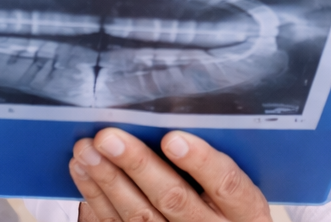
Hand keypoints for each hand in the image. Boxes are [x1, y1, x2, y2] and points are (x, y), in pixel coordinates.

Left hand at [70, 128, 271, 221]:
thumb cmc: (226, 206)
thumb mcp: (235, 189)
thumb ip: (212, 161)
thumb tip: (169, 119)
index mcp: (246, 212)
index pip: (228, 185)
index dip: (202, 162)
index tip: (173, 138)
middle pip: (175, 200)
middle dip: (138, 166)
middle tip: (109, 138)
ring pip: (141, 217)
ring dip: (109, 181)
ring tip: (87, 150)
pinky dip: (97, 198)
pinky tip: (84, 173)